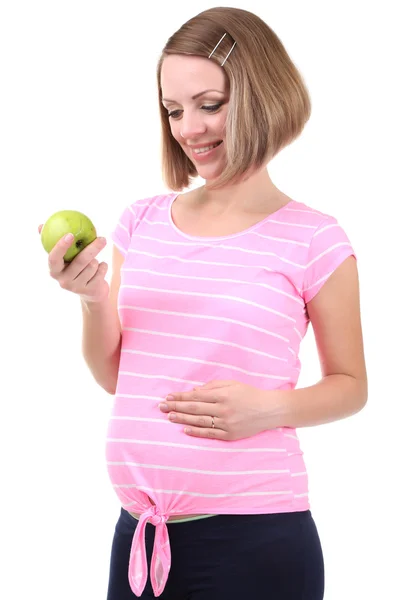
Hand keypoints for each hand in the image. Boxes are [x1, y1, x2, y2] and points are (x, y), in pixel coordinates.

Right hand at [38, 224, 108, 302]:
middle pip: (80, 261)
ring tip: (94, 261)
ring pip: (92, 266)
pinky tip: (100, 267)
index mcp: (54, 270)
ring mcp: (77, 287)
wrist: (90, 292)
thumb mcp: (64, 257)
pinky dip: (103, 266)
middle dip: (92, 248)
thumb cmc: (74, 267)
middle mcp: (63, 281)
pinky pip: (101, 272)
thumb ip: (53, 242)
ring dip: (97, 260)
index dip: (60, 247)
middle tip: (102, 238)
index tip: (70, 234)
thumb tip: (40, 226)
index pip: (53, 258)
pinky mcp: (90, 290)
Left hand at [159, 380, 278, 440]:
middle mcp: (223, 409)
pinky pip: (209, 434)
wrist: (270, 410)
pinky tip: (184, 429)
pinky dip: (196, 431)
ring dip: (182, 419)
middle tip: (161, 406)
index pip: (196, 396)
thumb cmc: (250, 394)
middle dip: (176, 406)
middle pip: (194, 408)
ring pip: (199, 421)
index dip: (181, 396)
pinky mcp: (230, 435)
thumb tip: (194, 391)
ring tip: (169, 416)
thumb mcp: (232, 384)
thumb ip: (213, 386)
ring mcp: (226, 423)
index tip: (168, 396)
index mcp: (223, 395)